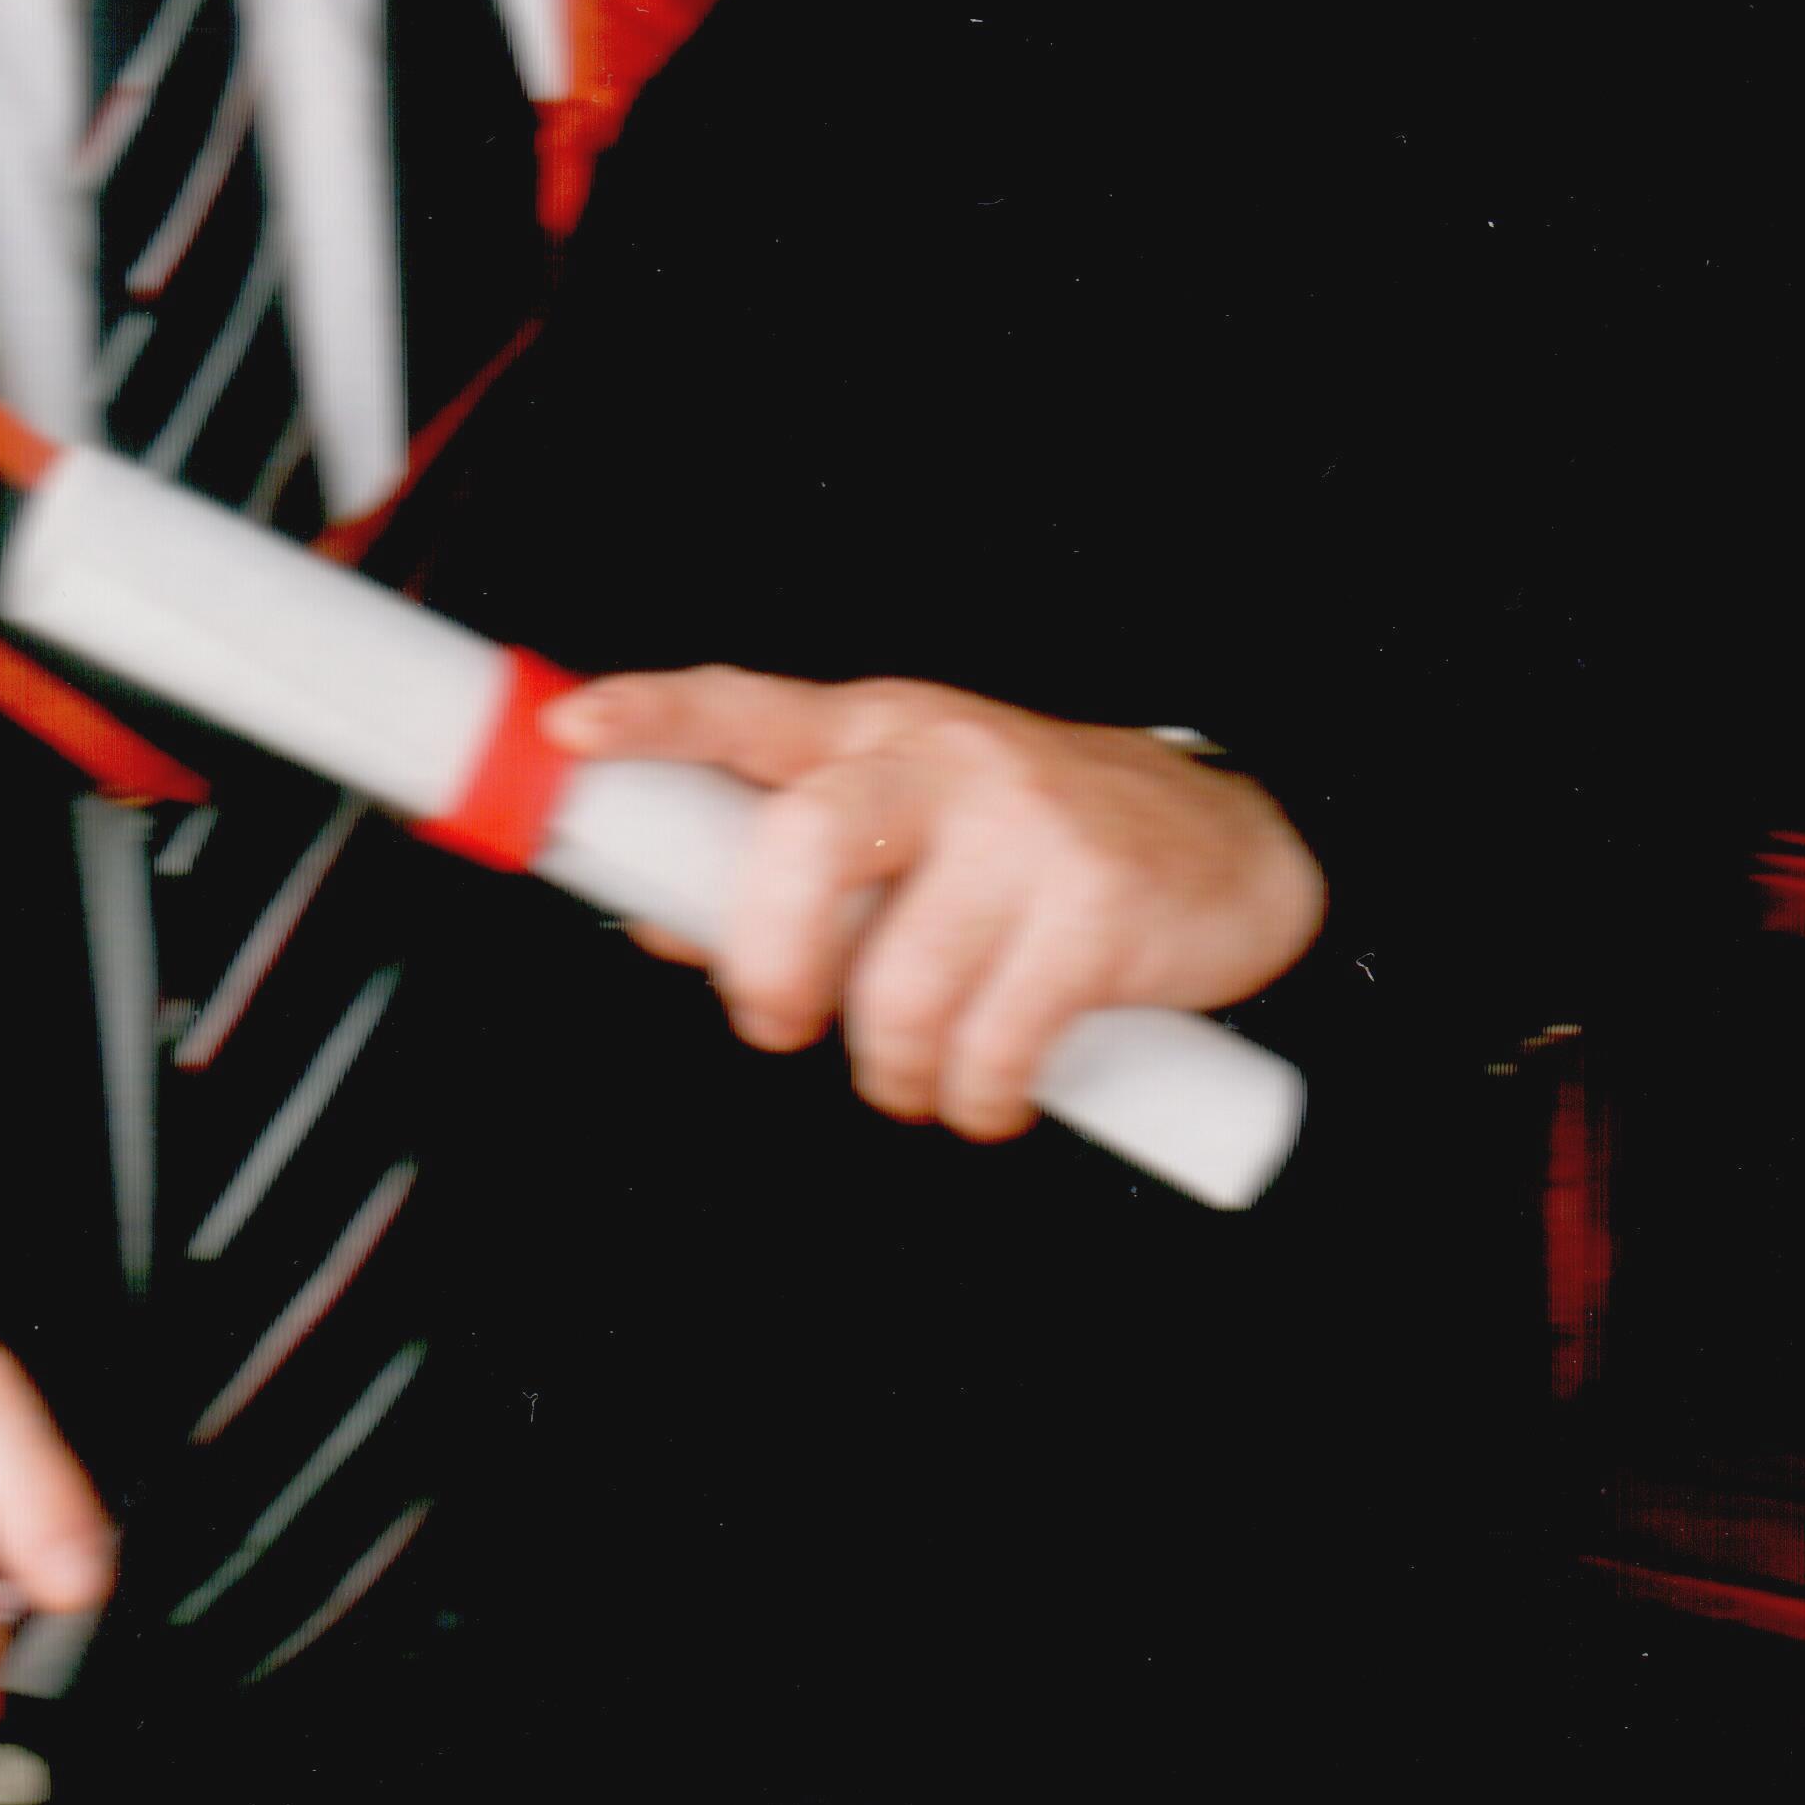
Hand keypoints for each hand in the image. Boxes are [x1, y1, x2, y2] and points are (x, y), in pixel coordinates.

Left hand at [540, 667, 1325, 1146]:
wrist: (1235, 846)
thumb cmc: (1029, 841)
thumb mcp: (908, 821)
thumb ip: (788, 862)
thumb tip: (659, 918)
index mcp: (875, 730)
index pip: (746, 706)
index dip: (653, 717)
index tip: (570, 734)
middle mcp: (945, 756)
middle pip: (807, 844)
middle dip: (769, 963)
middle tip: (778, 1024)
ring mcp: (1027, 828)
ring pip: (900, 981)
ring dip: (891, 1069)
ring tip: (916, 1078)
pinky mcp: (1099, 909)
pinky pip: (996, 1043)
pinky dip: (976, 1098)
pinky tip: (989, 1092)